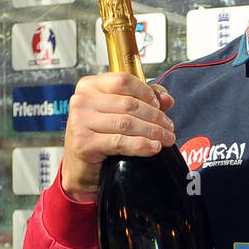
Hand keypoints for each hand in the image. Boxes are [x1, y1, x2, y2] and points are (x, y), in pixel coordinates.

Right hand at [60, 72, 175, 199]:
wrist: (79, 167)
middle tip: (169, 127)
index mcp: (89, 86)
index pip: (123, 80)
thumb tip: (166, 98)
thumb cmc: (96, 138)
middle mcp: (82, 100)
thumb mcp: (117, 113)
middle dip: (155, 117)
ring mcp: (81, 121)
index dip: (146, 92)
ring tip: (166, 139)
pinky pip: (120, 142)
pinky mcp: (84, 142)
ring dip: (152, 132)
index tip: (159, 105)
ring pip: (127, 123)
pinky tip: (153, 147)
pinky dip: (141, 145)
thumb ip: (141, 101)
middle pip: (129, 104)